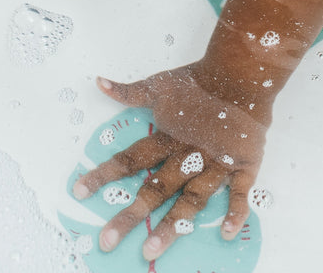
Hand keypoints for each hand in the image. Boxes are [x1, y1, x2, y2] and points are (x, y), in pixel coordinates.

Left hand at [72, 62, 270, 260]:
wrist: (240, 74)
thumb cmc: (199, 81)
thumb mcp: (160, 84)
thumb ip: (129, 92)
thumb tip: (99, 82)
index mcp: (167, 137)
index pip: (130, 159)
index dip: (105, 174)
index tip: (78, 192)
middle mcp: (187, 155)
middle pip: (156, 188)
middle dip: (132, 214)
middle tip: (107, 241)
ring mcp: (216, 162)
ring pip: (192, 198)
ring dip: (173, 224)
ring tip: (152, 249)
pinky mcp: (244, 165)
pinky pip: (240, 192)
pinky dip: (236, 211)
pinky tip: (226, 233)